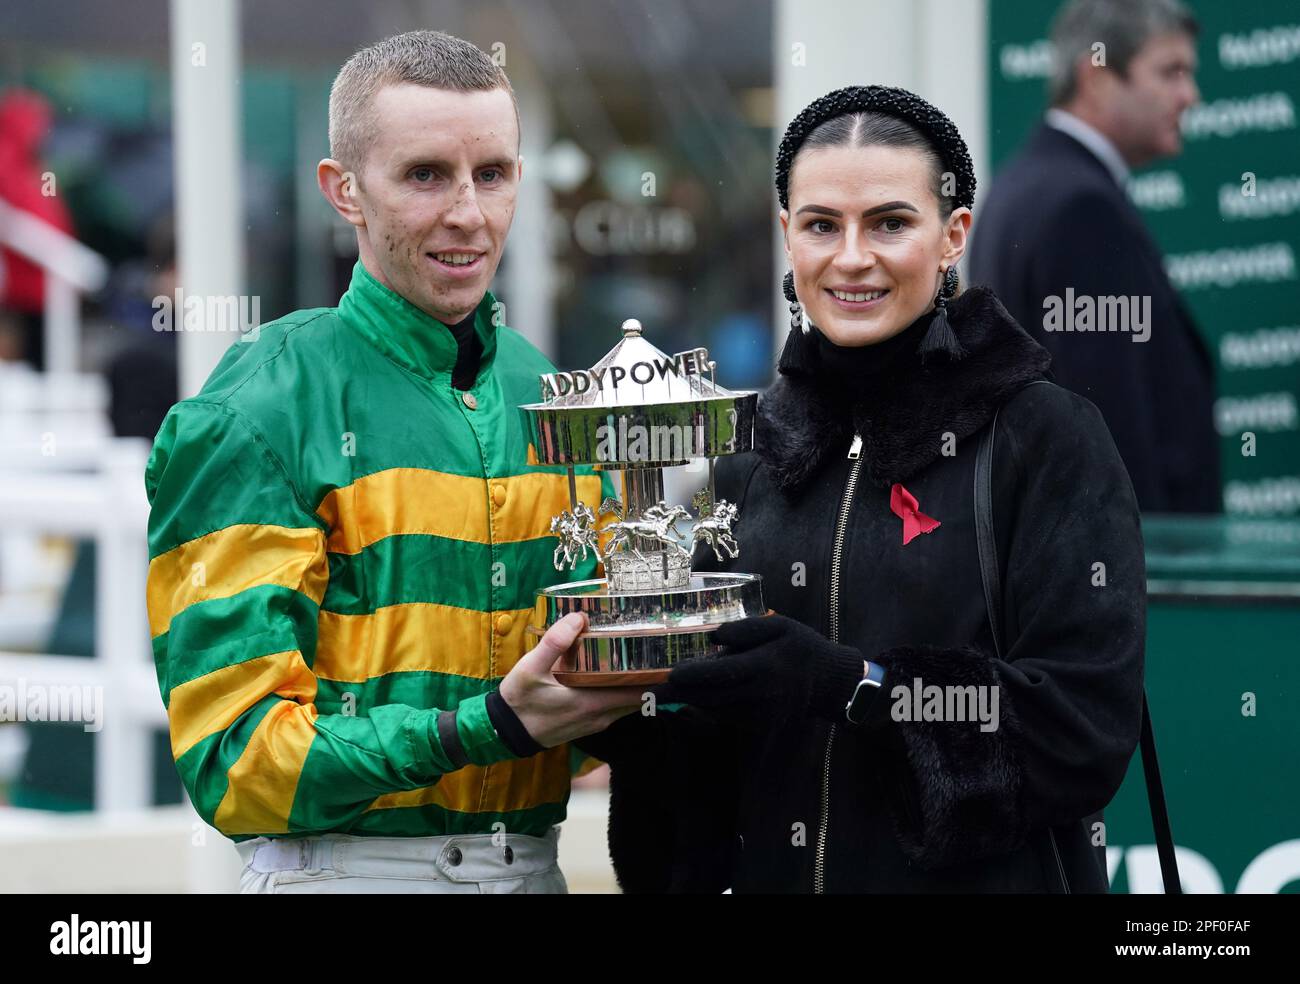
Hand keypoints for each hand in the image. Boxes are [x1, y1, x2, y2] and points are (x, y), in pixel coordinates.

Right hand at [499, 613, 644, 746]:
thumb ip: (554, 642)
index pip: (638, 693)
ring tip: (640, 659)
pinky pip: (615, 709)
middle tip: (655, 650)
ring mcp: (595, 723)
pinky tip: (615, 676)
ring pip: (627, 705)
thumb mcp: (530, 668)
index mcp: (592, 703)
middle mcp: (600, 717)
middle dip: (649, 677)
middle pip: (638, 698)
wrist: (503, 732)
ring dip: (635, 686)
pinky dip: (621, 694)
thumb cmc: (519, 701)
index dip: (655, 677)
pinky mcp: (588, 725)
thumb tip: (579, 617)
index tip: (665, 656)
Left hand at [656, 614, 864, 723]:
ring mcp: (758, 713)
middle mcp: (758, 694)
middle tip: (653, 687)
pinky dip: (707, 708)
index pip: (719, 674)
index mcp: (763, 666)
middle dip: (680, 693)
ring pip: (715, 709)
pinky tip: (694, 697)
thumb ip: (747, 629)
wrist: (828, 683)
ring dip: (690, 701)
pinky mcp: (758, 724)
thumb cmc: (802, 648)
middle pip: (710, 697)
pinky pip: (726, 716)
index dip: (692, 675)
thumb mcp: (780, 626)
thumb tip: (713, 636)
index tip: (670, 673)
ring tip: (666, 691)